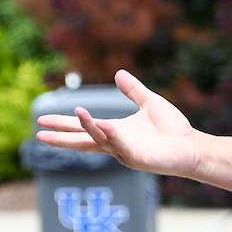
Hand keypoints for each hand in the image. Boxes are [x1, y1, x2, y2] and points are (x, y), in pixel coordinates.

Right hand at [35, 70, 200, 177]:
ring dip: (88, 128)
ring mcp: (125, 152)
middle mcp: (115, 143)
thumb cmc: (172, 129)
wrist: (192, 146)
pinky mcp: (139, 158)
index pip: (83, 128)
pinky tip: (106, 125)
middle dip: (62, 137)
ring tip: (78, 112)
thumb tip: (118, 73)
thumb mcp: (149, 103)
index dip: (63, 124)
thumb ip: (134, 90)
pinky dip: (113, 136)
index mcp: (115, 131)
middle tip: (40, 133)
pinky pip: (122, 146)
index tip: (41, 120)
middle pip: (82, 141)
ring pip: (101, 140)